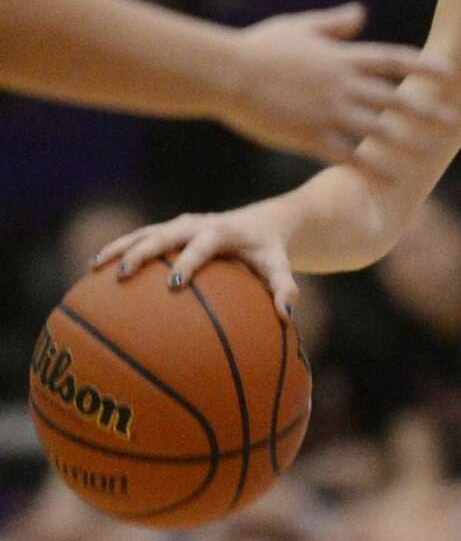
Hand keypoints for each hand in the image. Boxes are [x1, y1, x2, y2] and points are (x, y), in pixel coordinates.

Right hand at [93, 204, 296, 319]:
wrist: (263, 222)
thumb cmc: (271, 252)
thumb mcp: (280, 267)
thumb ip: (285, 290)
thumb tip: (286, 318)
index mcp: (221, 231)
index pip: (201, 246)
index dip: (187, 262)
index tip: (173, 283)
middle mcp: (195, 223)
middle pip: (163, 234)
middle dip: (142, 253)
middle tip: (123, 274)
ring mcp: (179, 224)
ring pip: (143, 232)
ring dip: (119, 247)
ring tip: (94, 267)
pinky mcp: (169, 230)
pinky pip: (141, 238)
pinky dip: (120, 249)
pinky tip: (97, 269)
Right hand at [224, 3, 451, 164]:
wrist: (226, 73)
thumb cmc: (259, 47)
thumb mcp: (299, 27)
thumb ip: (334, 24)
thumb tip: (361, 13)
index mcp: (341, 58)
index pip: (392, 60)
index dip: (423, 67)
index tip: (449, 74)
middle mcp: (342, 85)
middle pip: (395, 99)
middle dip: (427, 111)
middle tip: (453, 121)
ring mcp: (328, 112)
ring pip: (378, 131)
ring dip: (406, 144)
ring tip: (429, 156)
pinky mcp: (310, 136)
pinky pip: (348, 156)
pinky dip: (370, 168)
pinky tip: (389, 180)